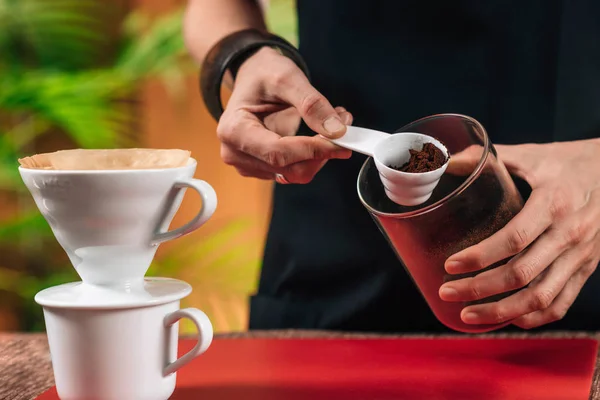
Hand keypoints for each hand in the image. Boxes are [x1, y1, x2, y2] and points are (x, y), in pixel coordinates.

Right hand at [217, 47, 352, 182]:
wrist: (253, 77)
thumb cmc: (262, 73)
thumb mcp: (286, 77)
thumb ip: (311, 104)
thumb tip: (336, 131)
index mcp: (234, 130)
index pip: (278, 152)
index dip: (313, 150)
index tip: (342, 141)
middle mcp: (236, 153)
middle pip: (288, 168)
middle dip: (321, 152)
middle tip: (345, 129)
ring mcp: (248, 163)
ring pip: (294, 173)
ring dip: (320, 155)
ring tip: (334, 125)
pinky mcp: (262, 167)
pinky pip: (294, 170)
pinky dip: (313, 156)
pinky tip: (320, 135)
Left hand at [439, 139, 599, 328]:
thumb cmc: (566, 162)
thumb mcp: (529, 154)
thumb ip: (485, 158)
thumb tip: (445, 162)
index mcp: (553, 203)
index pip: (514, 238)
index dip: (480, 256)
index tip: (451, 265)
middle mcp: (570, 233)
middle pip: (522, 274)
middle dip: (480, 288)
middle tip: (447, 292)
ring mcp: (582, 255)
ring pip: (541, 297)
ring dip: (501, 311)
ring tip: (467, 315)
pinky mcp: (587, 267)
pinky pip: (562, 303)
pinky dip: (533, 317)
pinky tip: (507, 318)